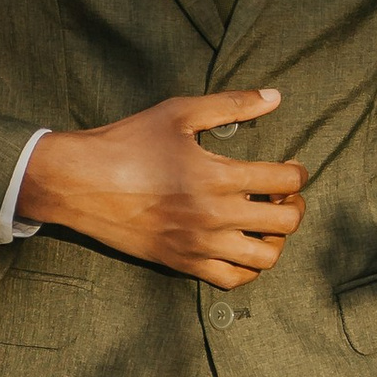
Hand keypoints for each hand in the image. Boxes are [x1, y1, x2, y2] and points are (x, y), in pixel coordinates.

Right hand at [18, 90, 303, 287]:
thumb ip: (231, 104)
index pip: (284, 181)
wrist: (79, 183)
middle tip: (283, 195)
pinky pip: (232, 280)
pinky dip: (248, 267)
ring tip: (265, 223)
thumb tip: (276, 97)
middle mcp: (214, 216)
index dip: (297, 173)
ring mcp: (199, 245)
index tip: (291, 167)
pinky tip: (241, 246)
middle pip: (285, 222)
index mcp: (217, 176)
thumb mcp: (179, 113)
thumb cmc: (127, 142)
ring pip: (265, 258)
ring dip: (276, 239)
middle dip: (294, 206)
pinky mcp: (182, 264)